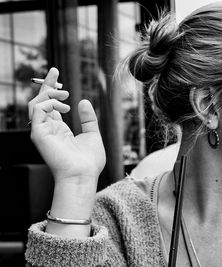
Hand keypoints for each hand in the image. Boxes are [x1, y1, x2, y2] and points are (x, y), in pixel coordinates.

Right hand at [29, 68, 105, 185]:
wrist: (84, 175)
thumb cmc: (89, 161)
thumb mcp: (92, 134)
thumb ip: (87, 118)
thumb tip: (83, 101)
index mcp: (59, 130)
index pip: (51, 107)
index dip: (53, 91)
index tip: (58, 78)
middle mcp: (48, 130)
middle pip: (41, 102)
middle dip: (46, 85)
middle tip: (55, 71)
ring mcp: (42, 132)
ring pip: (35, 104)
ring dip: (49, 93)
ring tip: (65, 92)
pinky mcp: (39, 134)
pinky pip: (38, 110)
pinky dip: (50, 103)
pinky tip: (65, 105)